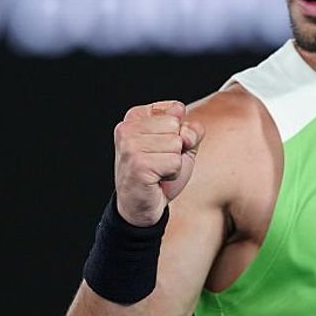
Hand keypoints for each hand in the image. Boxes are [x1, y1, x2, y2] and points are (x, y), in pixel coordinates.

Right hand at [112, 100, 204, 226]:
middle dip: (177, 148)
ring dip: (174, 162)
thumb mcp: (181, 146)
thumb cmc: (161, 173)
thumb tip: (182, 119)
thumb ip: (189, 127)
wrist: (142, 207)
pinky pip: (175, 162)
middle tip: (160, 162)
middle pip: (176, 126)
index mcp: (135, 116)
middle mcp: (127, 128)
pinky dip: (172, 174)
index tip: (163, 147)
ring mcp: (130, 146)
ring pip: (176, 144)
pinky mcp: (138, 164)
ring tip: (158, 171)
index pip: (177, 109)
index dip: (180, 132)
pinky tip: (157, 180)